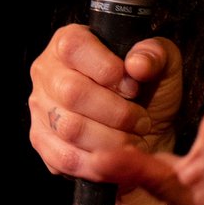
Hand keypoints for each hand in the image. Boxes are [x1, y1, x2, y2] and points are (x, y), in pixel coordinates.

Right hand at [27, 25, 182, 181]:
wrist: (146, 133)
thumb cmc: (151, 93)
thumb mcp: (164, 65)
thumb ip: (154, 55)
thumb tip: (137, 65)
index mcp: (70, 41)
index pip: (74, 47)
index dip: (107, 70)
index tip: (134, 88)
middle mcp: (47, 71)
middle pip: (71, 92)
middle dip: (116, 113)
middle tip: (141, 121)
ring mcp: (40, 107)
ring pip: (69, 128)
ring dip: (111, 140)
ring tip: (133, 139)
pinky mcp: (41, 141)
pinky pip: (64, 157)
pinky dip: (97, 163)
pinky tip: (116, 158)